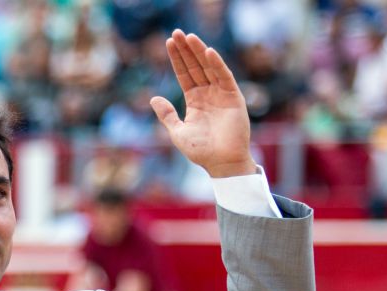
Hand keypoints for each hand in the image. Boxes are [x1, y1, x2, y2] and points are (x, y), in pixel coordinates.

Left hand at [150, 30, 255, 177]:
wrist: (220, 163)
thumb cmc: (200, 150)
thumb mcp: (177, 131)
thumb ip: (167, 115)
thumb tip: (153, 98)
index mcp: (195, 100)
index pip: (184, 74)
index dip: (177, 59)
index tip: (169, 42)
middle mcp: (208, 93)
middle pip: (195, 66)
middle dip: (186, 50)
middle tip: (177, 32)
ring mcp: (221, 94)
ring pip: (208, 67)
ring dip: (199, 51)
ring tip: (189, 36)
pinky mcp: (233, 97)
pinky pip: (224, 76)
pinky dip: (216, 64)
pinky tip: (207, 52)